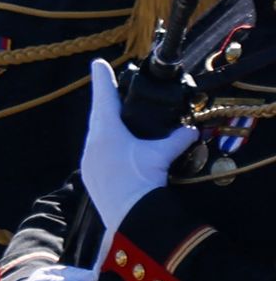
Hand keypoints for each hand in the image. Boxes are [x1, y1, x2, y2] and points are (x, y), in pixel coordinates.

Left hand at [78, 55, 194, 241]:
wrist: (127, 216)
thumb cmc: (141, 180)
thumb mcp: (162, 155)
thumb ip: (178, 139)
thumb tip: (191, 130)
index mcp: (106, 132)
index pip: (104, 99)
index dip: (103, 80)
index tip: (98, 63)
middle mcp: (93, 144)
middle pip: (99, 116)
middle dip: (106, 102)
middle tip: (110, 87)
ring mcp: (89, 161)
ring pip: (97, 135)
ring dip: (107, 125)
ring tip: (116, 117)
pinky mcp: (92, 176)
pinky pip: (98, 152)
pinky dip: (108, 143)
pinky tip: (117, 148)